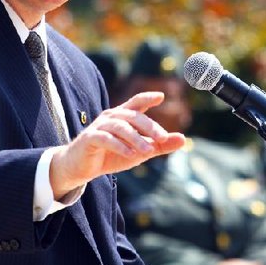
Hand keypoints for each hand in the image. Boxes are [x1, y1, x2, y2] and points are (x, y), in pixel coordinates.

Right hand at [49, 91, 185, 197]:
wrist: (82, 168)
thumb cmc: (111, 156)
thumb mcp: (139, 152)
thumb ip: (160, 146)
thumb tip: (184, 139)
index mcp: (123, 116)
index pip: (136, 103)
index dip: (147, 97)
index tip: (161, 96)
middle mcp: (111, 117)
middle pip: (132, 116)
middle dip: (149, 126)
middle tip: (163, 138)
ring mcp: (99, 126)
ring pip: (120, 127)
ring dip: (135, 138)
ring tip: (148, 151)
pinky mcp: (90, 139)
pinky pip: (106, 139)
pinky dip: (119, 146)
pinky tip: (130, 155)